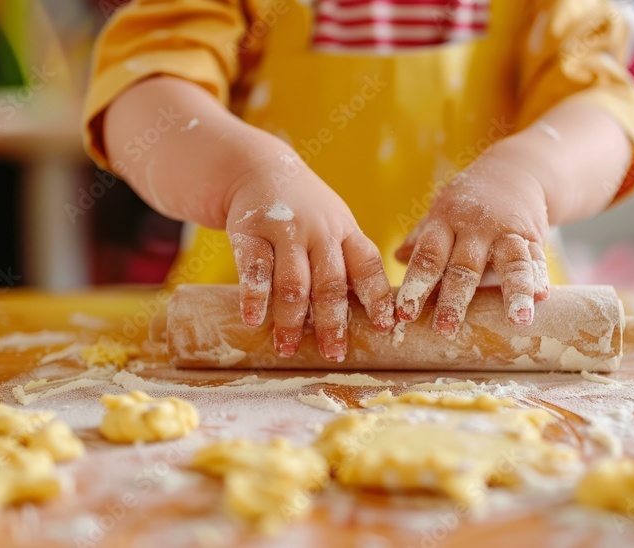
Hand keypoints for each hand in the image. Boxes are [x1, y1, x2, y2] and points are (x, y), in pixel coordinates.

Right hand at [226, 141, 394, 360]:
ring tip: (287, 348)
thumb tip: (371, 317)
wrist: (256, 167)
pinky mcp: (249, 231)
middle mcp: (319, 230)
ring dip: (291, 319)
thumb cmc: (304, 210)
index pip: (367, 266)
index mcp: (345, 231)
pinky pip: (254, 268)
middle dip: (333, 322)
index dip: (377, 297)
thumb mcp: (334, 224)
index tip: (384, 327)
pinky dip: (254, 295)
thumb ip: (347, 262)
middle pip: (331, 282)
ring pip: (293, 281)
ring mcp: (284, 229)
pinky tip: (254, 319)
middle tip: (333, 354)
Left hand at [394, 148, 550, 335]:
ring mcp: (507, 231)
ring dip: (514, 291)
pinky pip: (537, 258)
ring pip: (510, 262)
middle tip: (444, 329)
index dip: (416, 285)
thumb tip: (397, 258)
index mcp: (445, 222)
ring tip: (517, 319)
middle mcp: (476, 227)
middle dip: (454, 299)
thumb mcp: (442, 213)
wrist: (517, 170)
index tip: (405, 315)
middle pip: (464, 266)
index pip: (428, 256)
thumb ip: (422, 238)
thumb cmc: (469, 202)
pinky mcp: (533, 236)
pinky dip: (540, 276)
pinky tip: (542, 297)